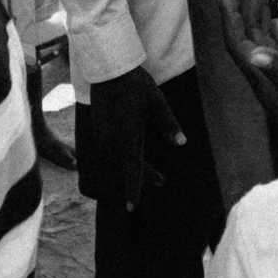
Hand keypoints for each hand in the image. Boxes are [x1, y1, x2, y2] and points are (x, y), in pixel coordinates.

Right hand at [78, 65, 185, 208]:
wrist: (109, 69)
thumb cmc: (137, 85)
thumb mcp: (157, 102)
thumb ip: (169, 124)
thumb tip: (182, 143)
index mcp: (128, 137)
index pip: (132, 170)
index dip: (134, 190)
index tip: (133, 208)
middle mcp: (111, 141)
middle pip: (126, 168)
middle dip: (142, 177)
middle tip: (161, 181)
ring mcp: (101, 137)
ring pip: (115, 161)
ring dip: (130, 167)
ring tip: (148, 171)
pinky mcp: (96, 130)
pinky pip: (107, 152)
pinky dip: (119, 158)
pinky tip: (128, 155)